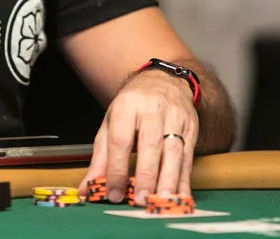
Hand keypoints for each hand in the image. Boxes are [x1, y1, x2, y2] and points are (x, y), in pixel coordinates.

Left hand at [79, 70, 197, 205]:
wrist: (164, 81)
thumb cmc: (133, 107)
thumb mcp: (111, 123)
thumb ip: (100, 157)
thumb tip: (88, 188)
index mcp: (127, 106)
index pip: (121, 139)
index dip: (117, 168)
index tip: (114, 193)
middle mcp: (152, 109)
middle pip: (150, 143)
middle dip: (146, 174)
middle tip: (140, 199)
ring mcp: (174, 117)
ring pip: (173, 150)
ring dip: (168, 178)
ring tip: (161, 200)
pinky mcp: (191, 128)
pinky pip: (188, 156)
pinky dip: (184, 179)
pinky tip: (180, 196)